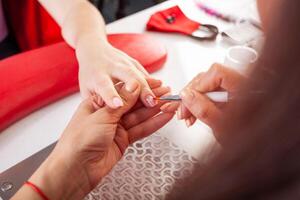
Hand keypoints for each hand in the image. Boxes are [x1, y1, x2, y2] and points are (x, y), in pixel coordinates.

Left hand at [25, 79, 173, 199]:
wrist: (74, 169)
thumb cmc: (78, 141)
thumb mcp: (102, 116)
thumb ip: (121, 101)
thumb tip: (134, 85)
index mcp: (98, 102)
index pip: (124, 91)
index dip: (141, 87)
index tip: (156, 84)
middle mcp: (108, 114)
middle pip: (134, 104)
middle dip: (151, 99)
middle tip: (168, 93)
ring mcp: (116, 128)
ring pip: (140, 117)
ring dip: (155, 111)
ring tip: (171, 104)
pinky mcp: (123, 140)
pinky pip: (140, 130)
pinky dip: (153, 124)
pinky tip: (163, 117)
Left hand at [76, 35, 156, 108]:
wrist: (93, 49)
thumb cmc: (90, 74)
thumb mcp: (86, 90)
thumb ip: (96, 102)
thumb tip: (105, 117)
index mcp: (97, 76)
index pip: (104, 86)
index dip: (111, 96)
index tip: (117, 104)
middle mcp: (111, 67)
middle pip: (127, 77)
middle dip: (140, 89)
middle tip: (150, 102)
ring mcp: (124, 63)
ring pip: (140, 75)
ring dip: (152, 87)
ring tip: (163, 96)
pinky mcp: (134, 62)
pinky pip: (145, 74)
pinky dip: (154, 83)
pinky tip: (162, 90)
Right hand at [161, 63, 244, 135]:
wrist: (254, 149)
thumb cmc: (246, 138)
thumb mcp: (221, 126)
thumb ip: (203, 109)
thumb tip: (186, 95)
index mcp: (245, 88)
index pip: (217, 72)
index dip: (199, 84)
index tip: (189, 98)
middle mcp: (242, 85)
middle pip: (210, 77)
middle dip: (193, 94)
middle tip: (184, 110)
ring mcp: (236, 91)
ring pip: (208, 86)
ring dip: (195, 100)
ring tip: (189, 116)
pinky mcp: (230, 97)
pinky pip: (212, 93)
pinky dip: (201, 103)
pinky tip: (195, 115)